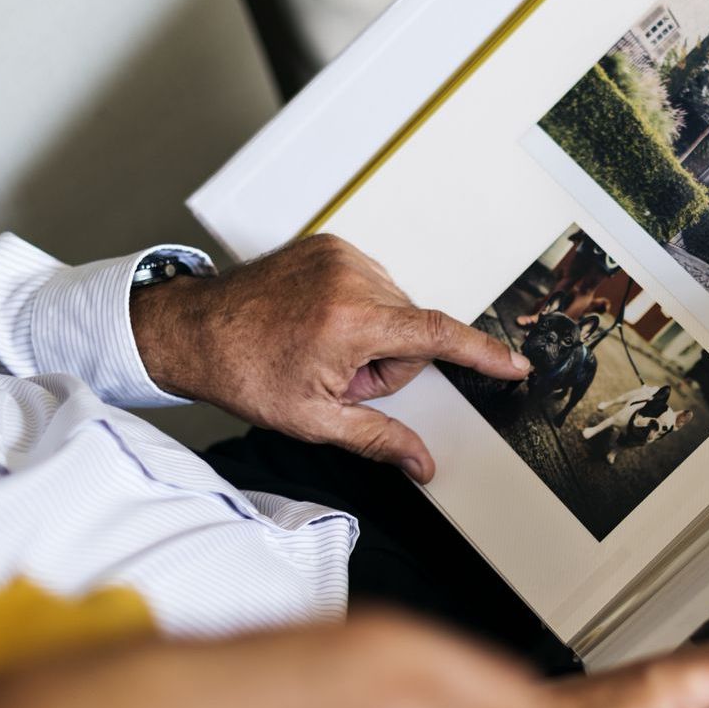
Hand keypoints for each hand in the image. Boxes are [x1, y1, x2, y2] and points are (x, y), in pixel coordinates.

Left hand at [131, 235, 529, 482]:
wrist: (193, 330)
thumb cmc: (243, 372)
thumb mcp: (313, 420)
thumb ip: (378, 440)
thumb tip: (421, 464)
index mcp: (350, 322)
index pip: (437, 335)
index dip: (482, 353)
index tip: (515, 364)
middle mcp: (351, 278)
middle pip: (410, 329)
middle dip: (386, 360)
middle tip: (337, 376)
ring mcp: (339, 255)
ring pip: (393, 307)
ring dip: (371, 334)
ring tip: (321, 347)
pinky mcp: (330, 244)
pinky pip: (371, 283)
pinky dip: (356, 308)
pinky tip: (318, 323)